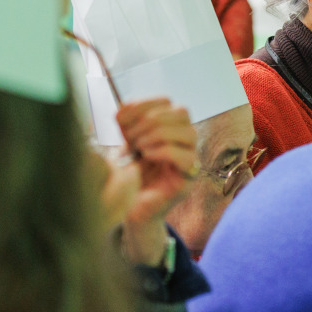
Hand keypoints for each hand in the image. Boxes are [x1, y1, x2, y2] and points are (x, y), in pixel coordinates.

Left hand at [101, 98, 197, 267]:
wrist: (128, 208)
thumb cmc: (127, 175)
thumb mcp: (122, 142)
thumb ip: (124, 123)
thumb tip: (123, 107)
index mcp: (169, 128)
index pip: (169, 103)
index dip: (146, 105)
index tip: (121, 119)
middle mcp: (184, 141)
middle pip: (182, 113)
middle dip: (151, 120)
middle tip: (131, 137)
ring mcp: (190, 159)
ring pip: (188, 132)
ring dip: (158, 135)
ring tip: (139, 147)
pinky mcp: (189, 178)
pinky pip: (187, 156)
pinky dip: (164, 151)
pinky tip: (147, 156)